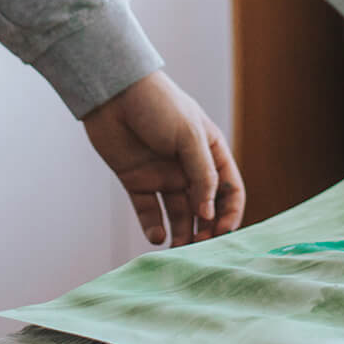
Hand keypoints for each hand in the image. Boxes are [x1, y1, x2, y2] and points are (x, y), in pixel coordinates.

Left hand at [81, 70, 244, 245]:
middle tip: (198, 248)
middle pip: (205, 208)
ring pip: (178, 215)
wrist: (114, 93)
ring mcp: (163, 176)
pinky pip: (148, 211)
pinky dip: (153, 227)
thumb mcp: (189, 135)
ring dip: (181, 234)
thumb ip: (202, 174)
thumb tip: (209, 212)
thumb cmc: (158, 105)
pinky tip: (157, 237)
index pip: (229, 190)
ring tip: (178, 250)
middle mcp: (189, 168)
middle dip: (205, 230)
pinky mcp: (137, 181)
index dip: (229, 213)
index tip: (221, 231)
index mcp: (210, 152)